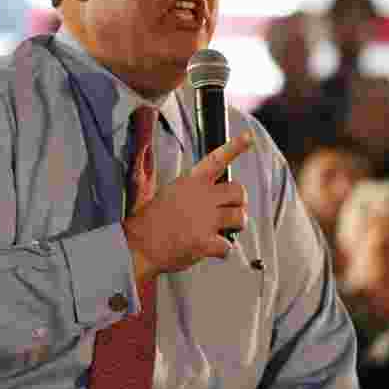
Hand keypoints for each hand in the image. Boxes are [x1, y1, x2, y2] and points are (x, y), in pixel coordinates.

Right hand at [122, 130, 253, 282]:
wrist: (140, 244)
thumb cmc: (153, 221)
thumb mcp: (170, 192)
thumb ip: (193, 189)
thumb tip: (213, 192)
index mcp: (190, 182)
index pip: (216, 160)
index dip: (235, 147)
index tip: (248, 137)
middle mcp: (200, 197)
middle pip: (238, 192)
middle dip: (239, 202)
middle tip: (229, 211)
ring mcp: (204, 219)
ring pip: (240, 218)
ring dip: (235, 226)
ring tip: (222, 230)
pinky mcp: (204, 241)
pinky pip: (228, 246)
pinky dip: (222, 250)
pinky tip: (209, 249)